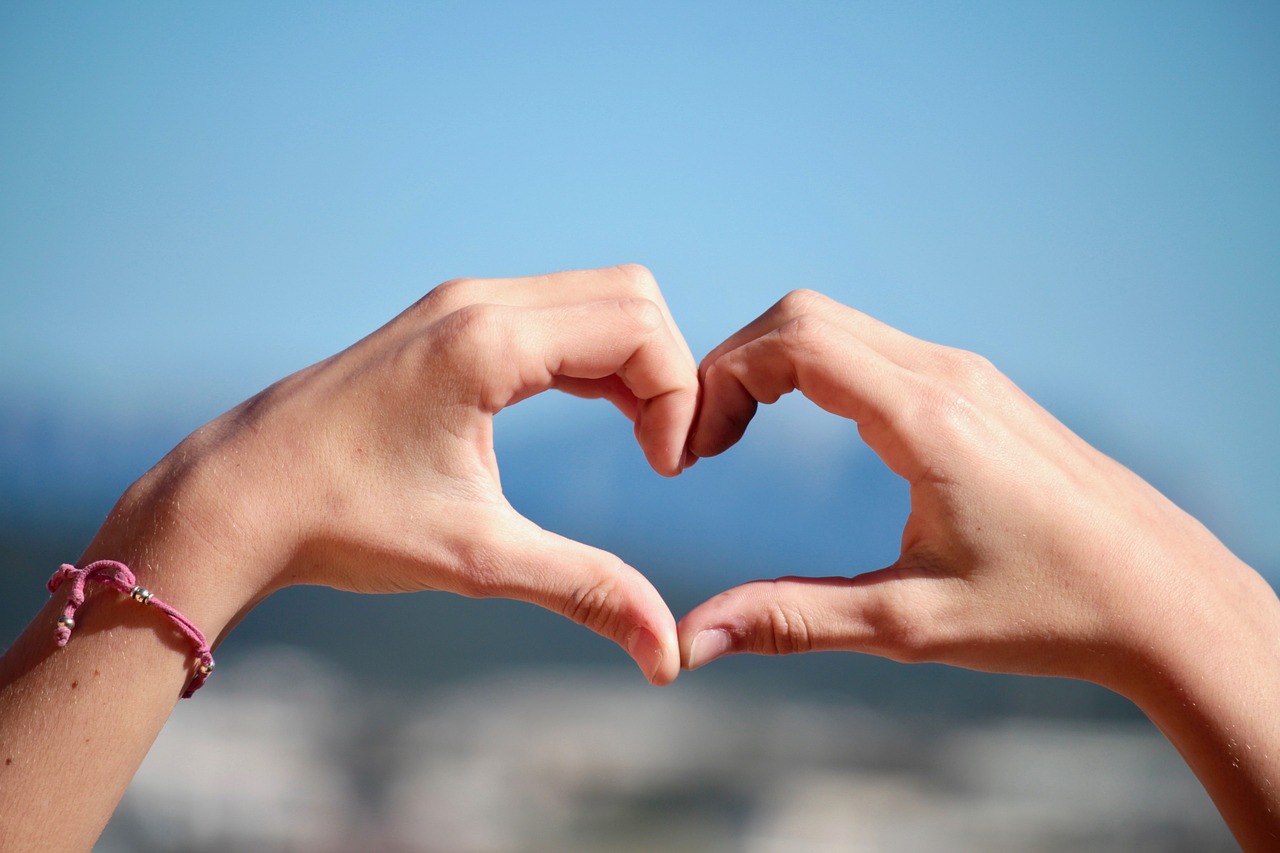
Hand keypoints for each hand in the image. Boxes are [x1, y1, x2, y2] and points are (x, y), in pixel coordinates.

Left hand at [96, 265, 698, 683]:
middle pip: (629, 297)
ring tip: (640, 441)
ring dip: (632, 364)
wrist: (236, 498)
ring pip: (592, 298)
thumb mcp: (478, 561)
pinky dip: (591, 357)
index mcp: (488, 343)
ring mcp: (457, 306)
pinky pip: (551, 313)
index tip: (665, 471)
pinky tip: (595, 414)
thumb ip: (584, 590)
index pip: (639, 328)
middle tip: (661, 453)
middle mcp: (477, 303)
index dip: (678, 398)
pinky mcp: (445, 323)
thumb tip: (669, 656)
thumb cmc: (343, 523)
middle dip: (667, 372)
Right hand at [676, 289, 1279, 848]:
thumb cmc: (1050, 612)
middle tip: (703, 441)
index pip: (795, 341)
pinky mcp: (979, 391)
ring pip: (840, 325)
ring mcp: (967, 376)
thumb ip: (794, 621)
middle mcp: (947, 376)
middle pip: (805, 315)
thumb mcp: (909, 624)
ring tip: (737, 435)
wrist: (1165, 599)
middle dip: (734, 364)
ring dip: (773, 364)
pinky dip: (815, 370)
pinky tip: (803, 428)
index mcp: (927, 418)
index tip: (694, 448)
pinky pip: (875, 348)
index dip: (721, 378)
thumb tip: (694, 640)